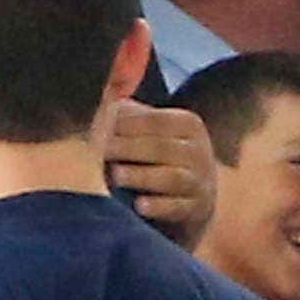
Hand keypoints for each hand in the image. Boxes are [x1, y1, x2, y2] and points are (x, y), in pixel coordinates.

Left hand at [106, 101, 216, 249]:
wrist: (192, 197)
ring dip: (142, 176)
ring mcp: (201, 182)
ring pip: (172, 177)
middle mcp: (199, 152)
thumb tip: (107, 88)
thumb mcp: (152, 131)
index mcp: (189, 125)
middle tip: (99, 152)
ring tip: (115, 175)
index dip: (125, 124)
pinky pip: (178, 208)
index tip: (98, 129)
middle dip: (129, 149)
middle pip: (162, 147)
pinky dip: (159, 207)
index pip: (156, 121)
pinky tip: (139, 205)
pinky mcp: (197, 210)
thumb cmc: (159, 157)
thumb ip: (129, 111)